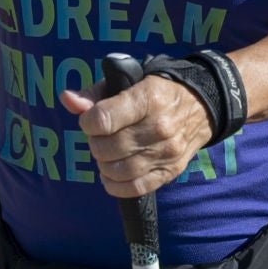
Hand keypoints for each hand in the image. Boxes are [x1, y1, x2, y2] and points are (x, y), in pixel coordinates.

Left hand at [61, 73, 213, 198]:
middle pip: (108, 147)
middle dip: (95, 143)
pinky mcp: (170, 171)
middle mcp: (160, 126)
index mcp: (148, 98)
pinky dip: (115, 185)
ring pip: (119, 170)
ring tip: (106, 153)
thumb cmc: (156, 92)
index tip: (90, 120)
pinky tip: (111, 173)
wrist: (200, 106)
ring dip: (103, 164)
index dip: (88, 122)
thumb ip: (95, 93)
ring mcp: (167, 151)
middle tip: (99, 136)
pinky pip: (135, 187)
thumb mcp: (128, 81)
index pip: (104, 119)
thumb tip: (67, 99)